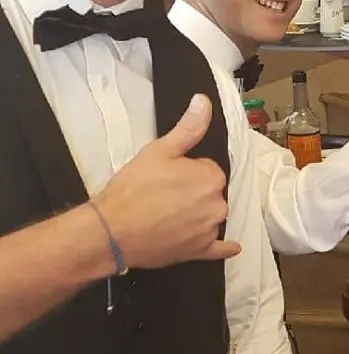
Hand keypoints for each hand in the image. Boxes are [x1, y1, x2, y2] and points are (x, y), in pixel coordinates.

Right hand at [93, 95, 239, 267]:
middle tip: (164, 195)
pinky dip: (224, 247)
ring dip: (198, 215)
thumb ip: (188, 127)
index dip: (188, 171)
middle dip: (193, 192)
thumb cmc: (133, 189)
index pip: (207, 169)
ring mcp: (210, 230)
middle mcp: (218, 205)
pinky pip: (218, 248)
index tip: (168, 176)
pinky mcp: (199, 251)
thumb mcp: (159, 151)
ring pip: (211, 216)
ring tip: (168, 216)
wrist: (111, 231)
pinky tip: (232, 247)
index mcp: (212, 178)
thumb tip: (204, 101)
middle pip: (210, 192)